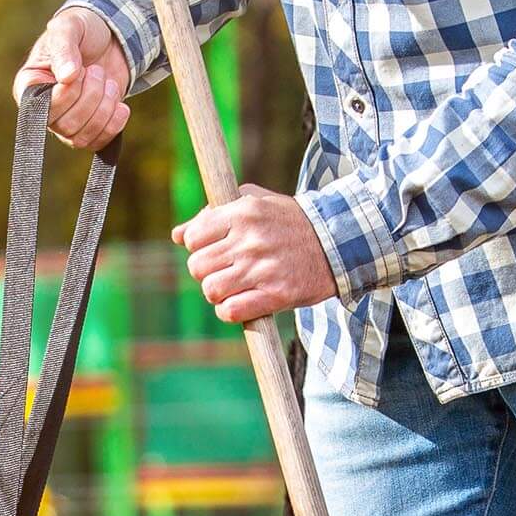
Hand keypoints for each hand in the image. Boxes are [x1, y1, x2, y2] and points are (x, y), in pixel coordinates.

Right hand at [14, 8, 131, 149]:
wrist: (110, 39)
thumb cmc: (83, 29)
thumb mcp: (70, 26)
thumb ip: (64, 47)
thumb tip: (67, 76)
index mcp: (29, 85)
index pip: (41, 107)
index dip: (66, 93)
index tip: (80, 69)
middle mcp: (44, 109)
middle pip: (64, 124)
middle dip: (90, 96)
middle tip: (97, 71)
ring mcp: (65, 122)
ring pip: (80, 137)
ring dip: (103, 109)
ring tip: (109, 83)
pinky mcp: (88, 129)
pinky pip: (96, 144)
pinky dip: (113, 125)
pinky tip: (121, 105)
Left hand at [173, 185, 337, 322]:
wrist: (337, 243)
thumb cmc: (290, 222)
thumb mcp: (255, 203)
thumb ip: (214, 214)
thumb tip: (178, 235)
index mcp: (243, 213)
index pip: (193, 237)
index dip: (198, 248)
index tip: (213, 250)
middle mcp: (250, 240)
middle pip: (198, 267)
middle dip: (206, 273)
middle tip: (224, 272)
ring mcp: (263, 269)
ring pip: (211, 290)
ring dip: (217, 294)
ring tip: (233, 288)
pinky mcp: (275, 295)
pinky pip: (231, 311)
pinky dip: (230, 312)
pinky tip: (241, 304)